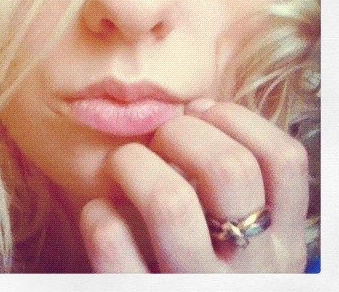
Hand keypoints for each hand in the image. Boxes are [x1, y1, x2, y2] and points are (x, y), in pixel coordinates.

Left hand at [79, 101, 308, 272]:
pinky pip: (114, 240)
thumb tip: (198, 109)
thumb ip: (232, 182)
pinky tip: (102, 212)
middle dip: (181, 132)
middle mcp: (251, 270)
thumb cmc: (209, 266)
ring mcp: (196, 289)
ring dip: (134, 164)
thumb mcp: (247, 238)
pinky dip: (100, 212)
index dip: (239, 119)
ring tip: (123, 164)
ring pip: (169, 201)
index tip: (201, 111)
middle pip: (228, 168)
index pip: (284, 159)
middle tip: (158, 139)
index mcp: (282, 243)